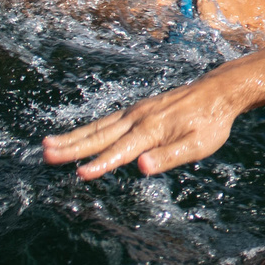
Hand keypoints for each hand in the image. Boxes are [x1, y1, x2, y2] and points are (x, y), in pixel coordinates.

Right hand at [42, 71, 244, 179]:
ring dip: (72, 137)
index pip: (122, 151)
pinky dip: (86, 129)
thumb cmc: (211, 122)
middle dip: (72, 148)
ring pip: (98, 127)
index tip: (80, 174)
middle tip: (45, 155)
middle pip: (101, 136)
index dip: (101, 164)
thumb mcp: (199, 145)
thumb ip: (169, 156)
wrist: (218, 91)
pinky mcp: (136, 110)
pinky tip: (75, 136)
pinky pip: (106, 121)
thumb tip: (141, 166)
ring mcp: (135, 112)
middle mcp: (138, 118)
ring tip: (46, 145)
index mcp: (153, 130)